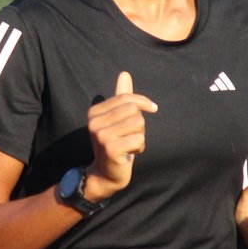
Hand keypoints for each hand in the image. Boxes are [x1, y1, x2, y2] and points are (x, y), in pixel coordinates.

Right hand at [85, 71, 156, 200]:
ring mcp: (101, 135)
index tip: (153, 108)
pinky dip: (139, 147)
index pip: (127, 98)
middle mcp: (94, 122)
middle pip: (134, 110)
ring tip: (129, 144)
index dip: (143, 102)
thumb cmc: (115, 144)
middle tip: (131, 136)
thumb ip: (121, 97)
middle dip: (139, 124)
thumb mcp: (117, 119)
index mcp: (95, 111)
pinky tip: (129, 154)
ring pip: (138, 124)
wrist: (105, 174)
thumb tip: (125, 74)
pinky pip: (139, 139)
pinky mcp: (110, 148)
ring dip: (140, 136)